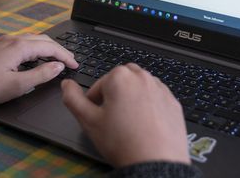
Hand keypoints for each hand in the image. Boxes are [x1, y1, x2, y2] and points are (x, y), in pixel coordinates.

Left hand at [0, 34, 77, 108]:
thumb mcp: (17, 86)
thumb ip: (41, 75)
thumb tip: (57, 67)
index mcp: (19, 46)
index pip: (51, 46)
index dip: (66, 56)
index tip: (75, 65)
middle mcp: (11, 39)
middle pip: (42, 39)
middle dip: (58, 49)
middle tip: (69, 61)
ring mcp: (1, 42)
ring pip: (31, 39)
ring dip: (46, 47)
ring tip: (55, 60)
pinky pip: (21, 42)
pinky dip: (34, 48)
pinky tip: (33, 59)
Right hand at [61, 63, 189, 166]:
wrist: (155, 162)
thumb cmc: (123, 142)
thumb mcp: (89, 121)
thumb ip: (73, 99)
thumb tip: (66, 85)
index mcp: (119, 77)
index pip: (98, 85)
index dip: (94, 103)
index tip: (98, 118)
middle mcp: (142, 77)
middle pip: (120, 82)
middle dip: (114, 95)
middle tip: (112, 118)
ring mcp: (160, 88)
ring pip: (139, 88)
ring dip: (131, 99)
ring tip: (128, 123)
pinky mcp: (173, 101)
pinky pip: (156, 98)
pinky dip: (148, 107)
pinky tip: (144, 125)